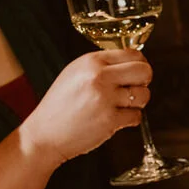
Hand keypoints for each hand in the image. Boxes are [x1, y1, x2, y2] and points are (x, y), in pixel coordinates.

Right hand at [20, 50, 151, 167]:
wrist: (44, 134)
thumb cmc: (61, 105)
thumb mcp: (76, 74)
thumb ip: (103, 66)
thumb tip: (135, 63)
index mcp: (90, 61)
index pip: (133, 53)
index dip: (140, 65)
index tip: (136, 75)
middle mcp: (98, 76)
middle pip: (144, 71)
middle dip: (144, 82)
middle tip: (134, 89)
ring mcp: (104, 98)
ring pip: (143, 95)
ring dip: (137, 103)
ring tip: (120, 107)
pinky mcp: (109, 119)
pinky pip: (136, 116)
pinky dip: (129, 120)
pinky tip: (113, 120)